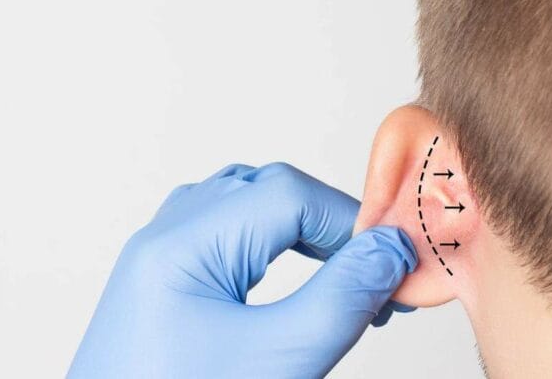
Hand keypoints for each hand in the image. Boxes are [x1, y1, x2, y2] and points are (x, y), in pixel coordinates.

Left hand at [67, 162, 417, 377]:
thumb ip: (342, 299)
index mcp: (181, 246)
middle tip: (376, 275)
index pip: (286, 193)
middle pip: (264, 191)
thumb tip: (391, 250)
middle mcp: (162, 238)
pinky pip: (218, 234)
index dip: (350, 220)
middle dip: (329, 225)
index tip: (395, 263)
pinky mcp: (159, 285)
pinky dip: (266, 243)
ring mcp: (155, 259)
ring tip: (341, 277)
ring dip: (299, 230)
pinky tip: (288, 279)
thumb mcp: (277, 363)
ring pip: (241, 207)